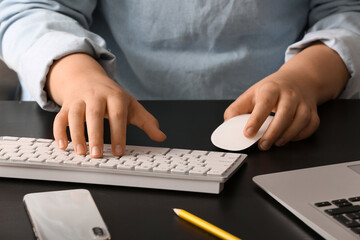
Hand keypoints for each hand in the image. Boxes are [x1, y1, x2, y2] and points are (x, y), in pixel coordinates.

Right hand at [46, 53, 165, 157]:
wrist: (87, 78)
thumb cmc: (111, 96)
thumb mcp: (132, 106)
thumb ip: (146, 122)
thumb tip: (161, 137)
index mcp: (115, 96)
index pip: (117, 114)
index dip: (118, 133)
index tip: (119, 151)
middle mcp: (96, 96)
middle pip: (94, 114)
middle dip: (96, 135)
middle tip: (97, 155)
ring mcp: (79, 100)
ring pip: (75, 115)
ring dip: (76, 134)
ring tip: (81, 152)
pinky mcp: (66, 106)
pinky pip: (59, 118)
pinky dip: (59, 132)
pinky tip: (63, 146)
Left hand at [224, 43, 348, 149]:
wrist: (298, 79)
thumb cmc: (271, 90)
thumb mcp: (251, 94)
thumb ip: (237, 109)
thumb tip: (228, 124)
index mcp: (271, 89)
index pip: (263, 104)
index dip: (255, 120)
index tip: (248, 133)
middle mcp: (289, 94)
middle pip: (284, 113)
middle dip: (273, 132)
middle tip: (262, 145)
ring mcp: (303, 102)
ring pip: (300, 120)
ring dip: (287, 135)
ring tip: (275, 143)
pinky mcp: (313, 112)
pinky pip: (311, 125)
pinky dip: (301, 135)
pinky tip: (289, 139)